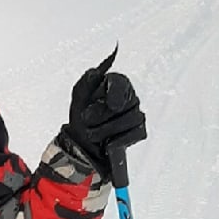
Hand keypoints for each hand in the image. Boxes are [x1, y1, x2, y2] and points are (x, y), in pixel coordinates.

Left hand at [61, 48, 145, 173]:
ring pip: (131, 119)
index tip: (111, 105)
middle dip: (102, 116)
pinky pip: (136, 134)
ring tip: (91, 134)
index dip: (116, 93)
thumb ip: (85, 83)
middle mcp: (130, 96)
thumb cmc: (83, 115)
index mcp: (116, 82)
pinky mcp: (140, 131)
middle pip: (124, 104)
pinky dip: (120, 141)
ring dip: (106, 130)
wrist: (84, 143)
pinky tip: (107, 145)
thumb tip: (94, 73)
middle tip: (86, 121)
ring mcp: (137, 114)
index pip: (120, 83)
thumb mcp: (78, 98)